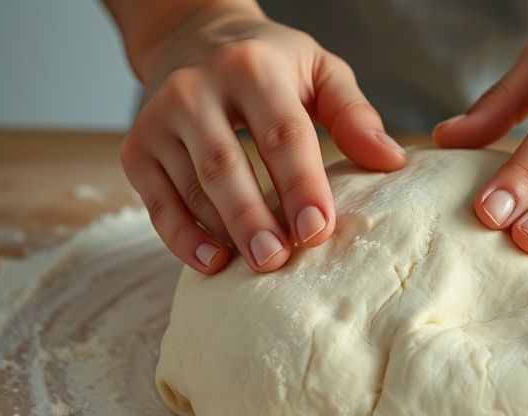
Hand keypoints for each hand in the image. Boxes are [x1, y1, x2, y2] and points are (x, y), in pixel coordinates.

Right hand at [114, 3, 405, 273]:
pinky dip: (183, 238)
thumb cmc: (268, 63)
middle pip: (225, 165)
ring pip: (192, 188)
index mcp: (251, 68)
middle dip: (253, 218)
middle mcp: (196, 89)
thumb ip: (353, 114)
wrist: (190, 37)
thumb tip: (390, 161)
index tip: (319, 231)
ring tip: (257, 267)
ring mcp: (159, 120)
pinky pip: (159, 204)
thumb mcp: (318, 69)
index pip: (280, 133)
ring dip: (224, 233)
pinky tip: (213, 262)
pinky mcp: (137, 149)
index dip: (300, 184)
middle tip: (279, 260)